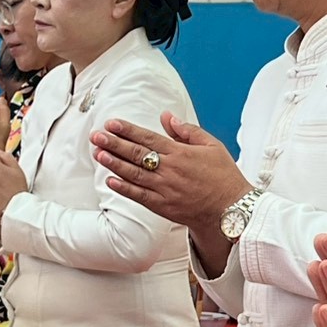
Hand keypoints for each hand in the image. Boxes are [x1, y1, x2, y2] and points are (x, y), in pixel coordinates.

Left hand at [92, 113, 250, 230]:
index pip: (148, 138)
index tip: (111, 123)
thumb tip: (167, 116)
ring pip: (134, 174)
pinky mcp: (163, 206)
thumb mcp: (211, 146)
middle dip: (114, 143)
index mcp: (180, 153)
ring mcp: (165, 189)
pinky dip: (124, 188)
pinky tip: (110, 180)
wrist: (230, 210)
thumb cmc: (224, 176)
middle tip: (96, 135)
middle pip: (136, 154)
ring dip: (114, 163)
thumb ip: (187, 131)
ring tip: (98, 153)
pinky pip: (139, 196)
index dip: (128, 130)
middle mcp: (169, 170)